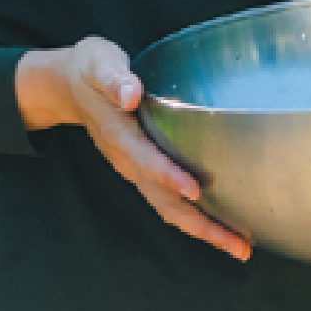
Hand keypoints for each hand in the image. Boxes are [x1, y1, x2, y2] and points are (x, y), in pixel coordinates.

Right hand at [19, 38, 250, 261]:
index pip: (146, 160)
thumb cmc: (91, 70)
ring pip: (169, 209)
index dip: (169, 176)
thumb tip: (131, 93)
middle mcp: (128, 160)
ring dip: (204, 230)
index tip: (196, 190)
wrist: (69, 86)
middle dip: (201, 225)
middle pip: (164, 202)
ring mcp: (135, 170)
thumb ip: (114, 77)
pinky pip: (169, 202)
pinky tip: (221, 226)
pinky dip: (195, 219)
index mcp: (120, 135)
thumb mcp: (98, 62)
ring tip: (240, 247)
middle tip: (239, 246)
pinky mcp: (143, 171)